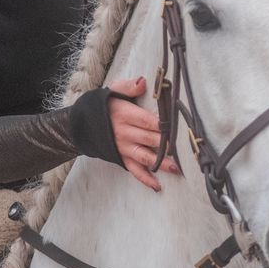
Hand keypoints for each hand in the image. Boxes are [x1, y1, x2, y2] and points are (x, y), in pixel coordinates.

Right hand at [107, 76, 181, 191]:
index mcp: (124, 115)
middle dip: (167, 145)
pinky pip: (134, 170)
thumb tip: (143, 82)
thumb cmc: (104, 105)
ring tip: (177, 168)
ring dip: (161, 164)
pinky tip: (157, 186)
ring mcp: (123, 147)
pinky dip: (145, 179)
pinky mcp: (121, 158)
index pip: (147, 120)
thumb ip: (128, 87)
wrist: (83, 123)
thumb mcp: (112, 91)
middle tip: (185, 150)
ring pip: (145, 157)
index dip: (163, 125)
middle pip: (150, 139)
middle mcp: (124, 133)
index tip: (179, 128)